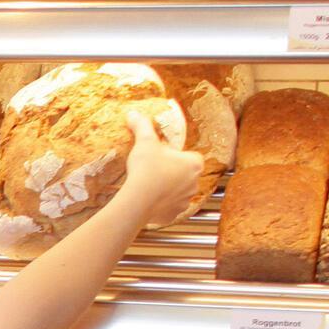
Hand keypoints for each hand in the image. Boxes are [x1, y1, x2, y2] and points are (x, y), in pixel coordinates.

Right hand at [119, 109, 205, 227]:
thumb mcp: (145, 142)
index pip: (191, 156)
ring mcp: (185, 201)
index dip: (177, 156)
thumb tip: (133, 113)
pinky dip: (161, 205)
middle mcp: (195, 183)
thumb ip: (142, 125)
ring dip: (168, 189)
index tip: (163, 156)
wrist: (138, 200)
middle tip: (155, 169)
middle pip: (185, 174)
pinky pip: (169, 208)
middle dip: (173, 172)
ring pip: (178, 192)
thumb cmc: (147, 169)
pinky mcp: (173, 215)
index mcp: (194, 163)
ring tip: (150, 185)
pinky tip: (148, 200)